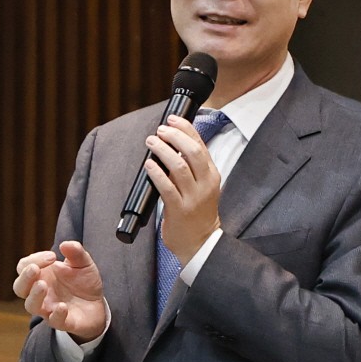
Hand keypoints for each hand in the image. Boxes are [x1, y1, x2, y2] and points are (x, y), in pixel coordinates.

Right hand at [14, 240, 109, 344]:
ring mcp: (49, 308)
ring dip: (34, 295)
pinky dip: (56, 314)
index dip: (34, 259)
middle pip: (19, 287)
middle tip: (35, 269)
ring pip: (31, 306)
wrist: (97, 304)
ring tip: (43, 285)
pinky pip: (54, 321)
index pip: (24, 267)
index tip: (52, 256)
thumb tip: (65, 245)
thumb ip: (76, 252)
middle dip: (25, 277)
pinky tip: (62, 306)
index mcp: (41, 275)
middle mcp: (40, 293)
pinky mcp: (62, 322)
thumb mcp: (83, 262)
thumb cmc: (83, 282)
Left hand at [146, 116, 225, 262]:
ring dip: (162, 150)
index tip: (172, 118)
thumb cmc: (197, 213)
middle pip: (192, 151)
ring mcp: (193, 197)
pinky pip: (166, 187)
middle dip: (175, 136)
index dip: (186, 128)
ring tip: (151, 141)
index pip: (201, 144)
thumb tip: (171, 144)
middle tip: (160, 129)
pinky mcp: (179, 210)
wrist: (200, 243)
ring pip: (178, 166)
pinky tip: (149, 164)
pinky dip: (156, 172)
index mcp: (211, 174)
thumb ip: (191, 167)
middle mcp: (205, 184)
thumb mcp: (202, 186)